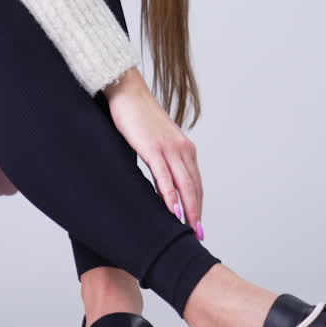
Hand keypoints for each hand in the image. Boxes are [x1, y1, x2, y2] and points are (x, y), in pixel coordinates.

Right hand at [104, 66, 203, 239]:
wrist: (128, 92)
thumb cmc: (139, 117)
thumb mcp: (155, 141)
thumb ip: (162, 160)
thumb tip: (162, 180)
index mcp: (185, 148)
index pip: (195, 182)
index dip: (198, 204)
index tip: (198, 223)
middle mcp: (183, 149)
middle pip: (194, 187)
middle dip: (196, 212)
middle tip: (197, 234)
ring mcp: (169, 148)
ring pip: (184, 185)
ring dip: (188, 209)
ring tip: (189, 229)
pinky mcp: (153, 148)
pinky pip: (165, 177)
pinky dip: (171, 196)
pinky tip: (172, 211)